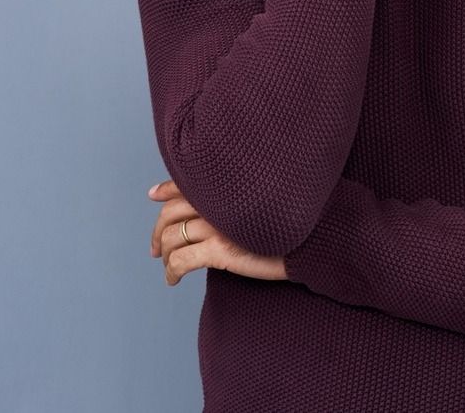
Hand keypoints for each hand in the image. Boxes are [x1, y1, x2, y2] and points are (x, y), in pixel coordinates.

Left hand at [148, 179, 288, 285]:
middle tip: (155, 249)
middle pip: (171, 212)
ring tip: (167, 266)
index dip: (167, 189)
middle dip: (157, 231)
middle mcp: (217, 201)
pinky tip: (173, 279)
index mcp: (226, 186)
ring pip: (171, 237)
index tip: (152, 194)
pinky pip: (181, 260)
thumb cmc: (290, 223)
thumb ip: (234, 201)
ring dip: (164, 254)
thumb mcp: (259, 204)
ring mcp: (217, 225)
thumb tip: (213, 211)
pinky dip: (171, 271)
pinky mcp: (219, 249)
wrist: (311, 239)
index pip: (186, 184)